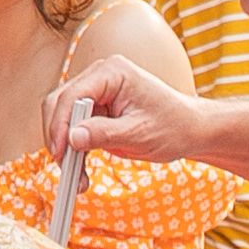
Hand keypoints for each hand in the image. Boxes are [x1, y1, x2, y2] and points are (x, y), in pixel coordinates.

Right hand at [49, 53, 217, 172]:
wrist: (190, 130)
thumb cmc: (174, 125)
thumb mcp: (139, 133)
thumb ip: (103, 134)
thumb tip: (71, 138)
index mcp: (112, 72)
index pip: (73, 95)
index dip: (61, 124)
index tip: (61, 152)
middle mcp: (100, 77)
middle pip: (61, 104)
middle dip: (59, 137)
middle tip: (65, 167)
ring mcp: (96, 93)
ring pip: (63, 118)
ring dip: (65, 147)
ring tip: (76, 176)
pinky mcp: (96, 110)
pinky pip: (74, 128)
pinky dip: (73, 149)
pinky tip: (80, 170)